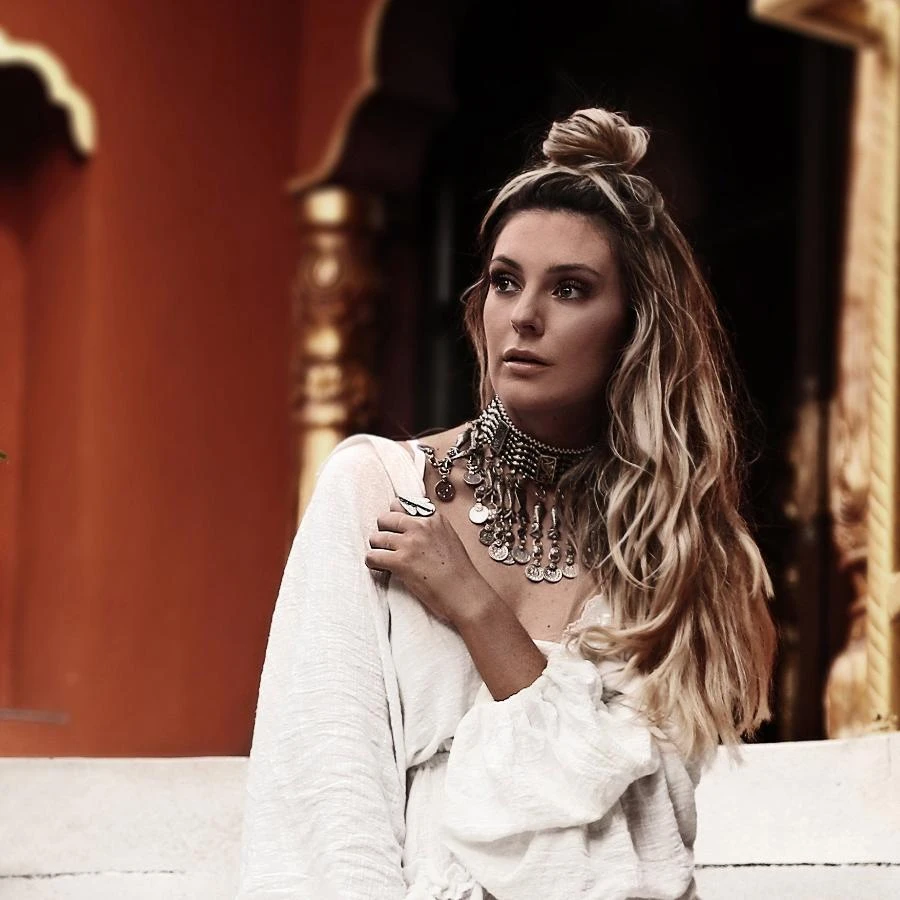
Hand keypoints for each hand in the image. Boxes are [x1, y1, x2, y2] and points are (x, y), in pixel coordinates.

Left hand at [366, 499, 487, 626]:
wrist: (465, 593)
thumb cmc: (459, 572)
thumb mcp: (448, 538)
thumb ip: (429, 528)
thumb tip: (407, 525)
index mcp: (433, 518)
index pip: (399, 505)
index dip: (394, 520)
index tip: (395, 530)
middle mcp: (420, 526)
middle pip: (384, 519)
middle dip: (383, 532)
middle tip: (388, 546)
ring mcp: (410, 543)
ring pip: (375, 538)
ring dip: (378, 549)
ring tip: (386, 559)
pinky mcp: (401, 561)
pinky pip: (372, 557)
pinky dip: (373, 564)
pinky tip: (382, 569)